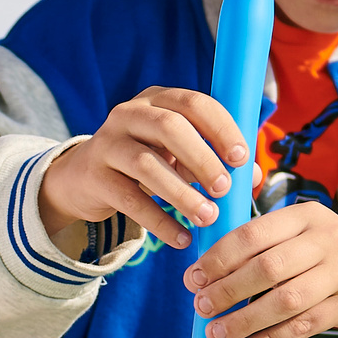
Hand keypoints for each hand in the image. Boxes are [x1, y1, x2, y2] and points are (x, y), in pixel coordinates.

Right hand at [37, 87, 249, 251]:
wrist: (84, 177)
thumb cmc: (146, 160)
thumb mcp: (178, 153)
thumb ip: (215, 159)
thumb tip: (252, 177)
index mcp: (157, 99)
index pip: (194, 103)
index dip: (221, 128)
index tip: (242, 157)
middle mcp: (129, 114)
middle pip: (170, 127)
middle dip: (202, 159)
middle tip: (223, 189)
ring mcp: (107, 143)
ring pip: (147, 165)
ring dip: (182, 194)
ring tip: (207, 217)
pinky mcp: (95, 176)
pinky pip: (130, 200)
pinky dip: (159, 222)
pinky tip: (181, 238)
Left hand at [184, 204, 337, 337]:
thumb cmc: (330, 251)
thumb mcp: (304, 230)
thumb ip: (263, 241)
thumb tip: (205, 269)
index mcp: (306, 215)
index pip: (253, 234)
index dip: (218, 258)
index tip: (192, 278)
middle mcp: (327, 240)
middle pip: (267, 268)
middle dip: (227, 290)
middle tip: (201, 307)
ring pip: (284, 301)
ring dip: (244, 321)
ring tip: (216, 334)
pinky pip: (302, 327)